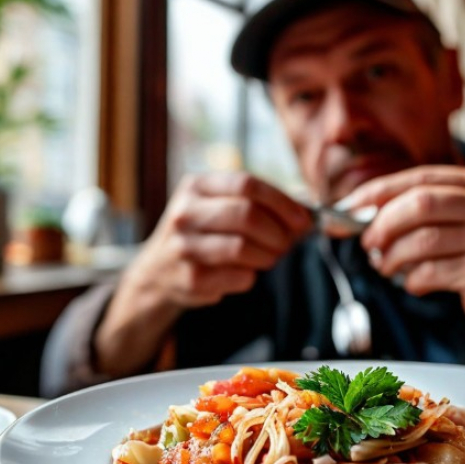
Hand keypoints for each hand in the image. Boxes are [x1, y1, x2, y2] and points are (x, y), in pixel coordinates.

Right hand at [128, 172, 312, 309]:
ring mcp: (184, 247)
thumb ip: (258, 205)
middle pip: (247, 215)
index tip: (302, 219)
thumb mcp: (219, 207)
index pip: (247, 184)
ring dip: (268, 256)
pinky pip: (239, 277)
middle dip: (278, 232)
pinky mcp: (190, 279)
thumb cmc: (203, 235)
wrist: (158, 272)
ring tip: (270, 257)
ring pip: (243, 248)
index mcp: (196, 186)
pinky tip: (244, 273)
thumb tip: (307, 216)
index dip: (282, 202)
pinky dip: (251, 277)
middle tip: (288, 243)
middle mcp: (185, 213)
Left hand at [349, 165, 464, 339]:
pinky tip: (415, 285)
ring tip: (387, 268)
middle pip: (419, 203)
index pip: (420, 178)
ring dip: (393, 257)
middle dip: (382, 224)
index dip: (377, 192)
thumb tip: (366, 216)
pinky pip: (431, 272)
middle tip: (366, 243)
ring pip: (421, 241)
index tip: (347, 208)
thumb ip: (432, 212)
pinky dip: (412, 281)